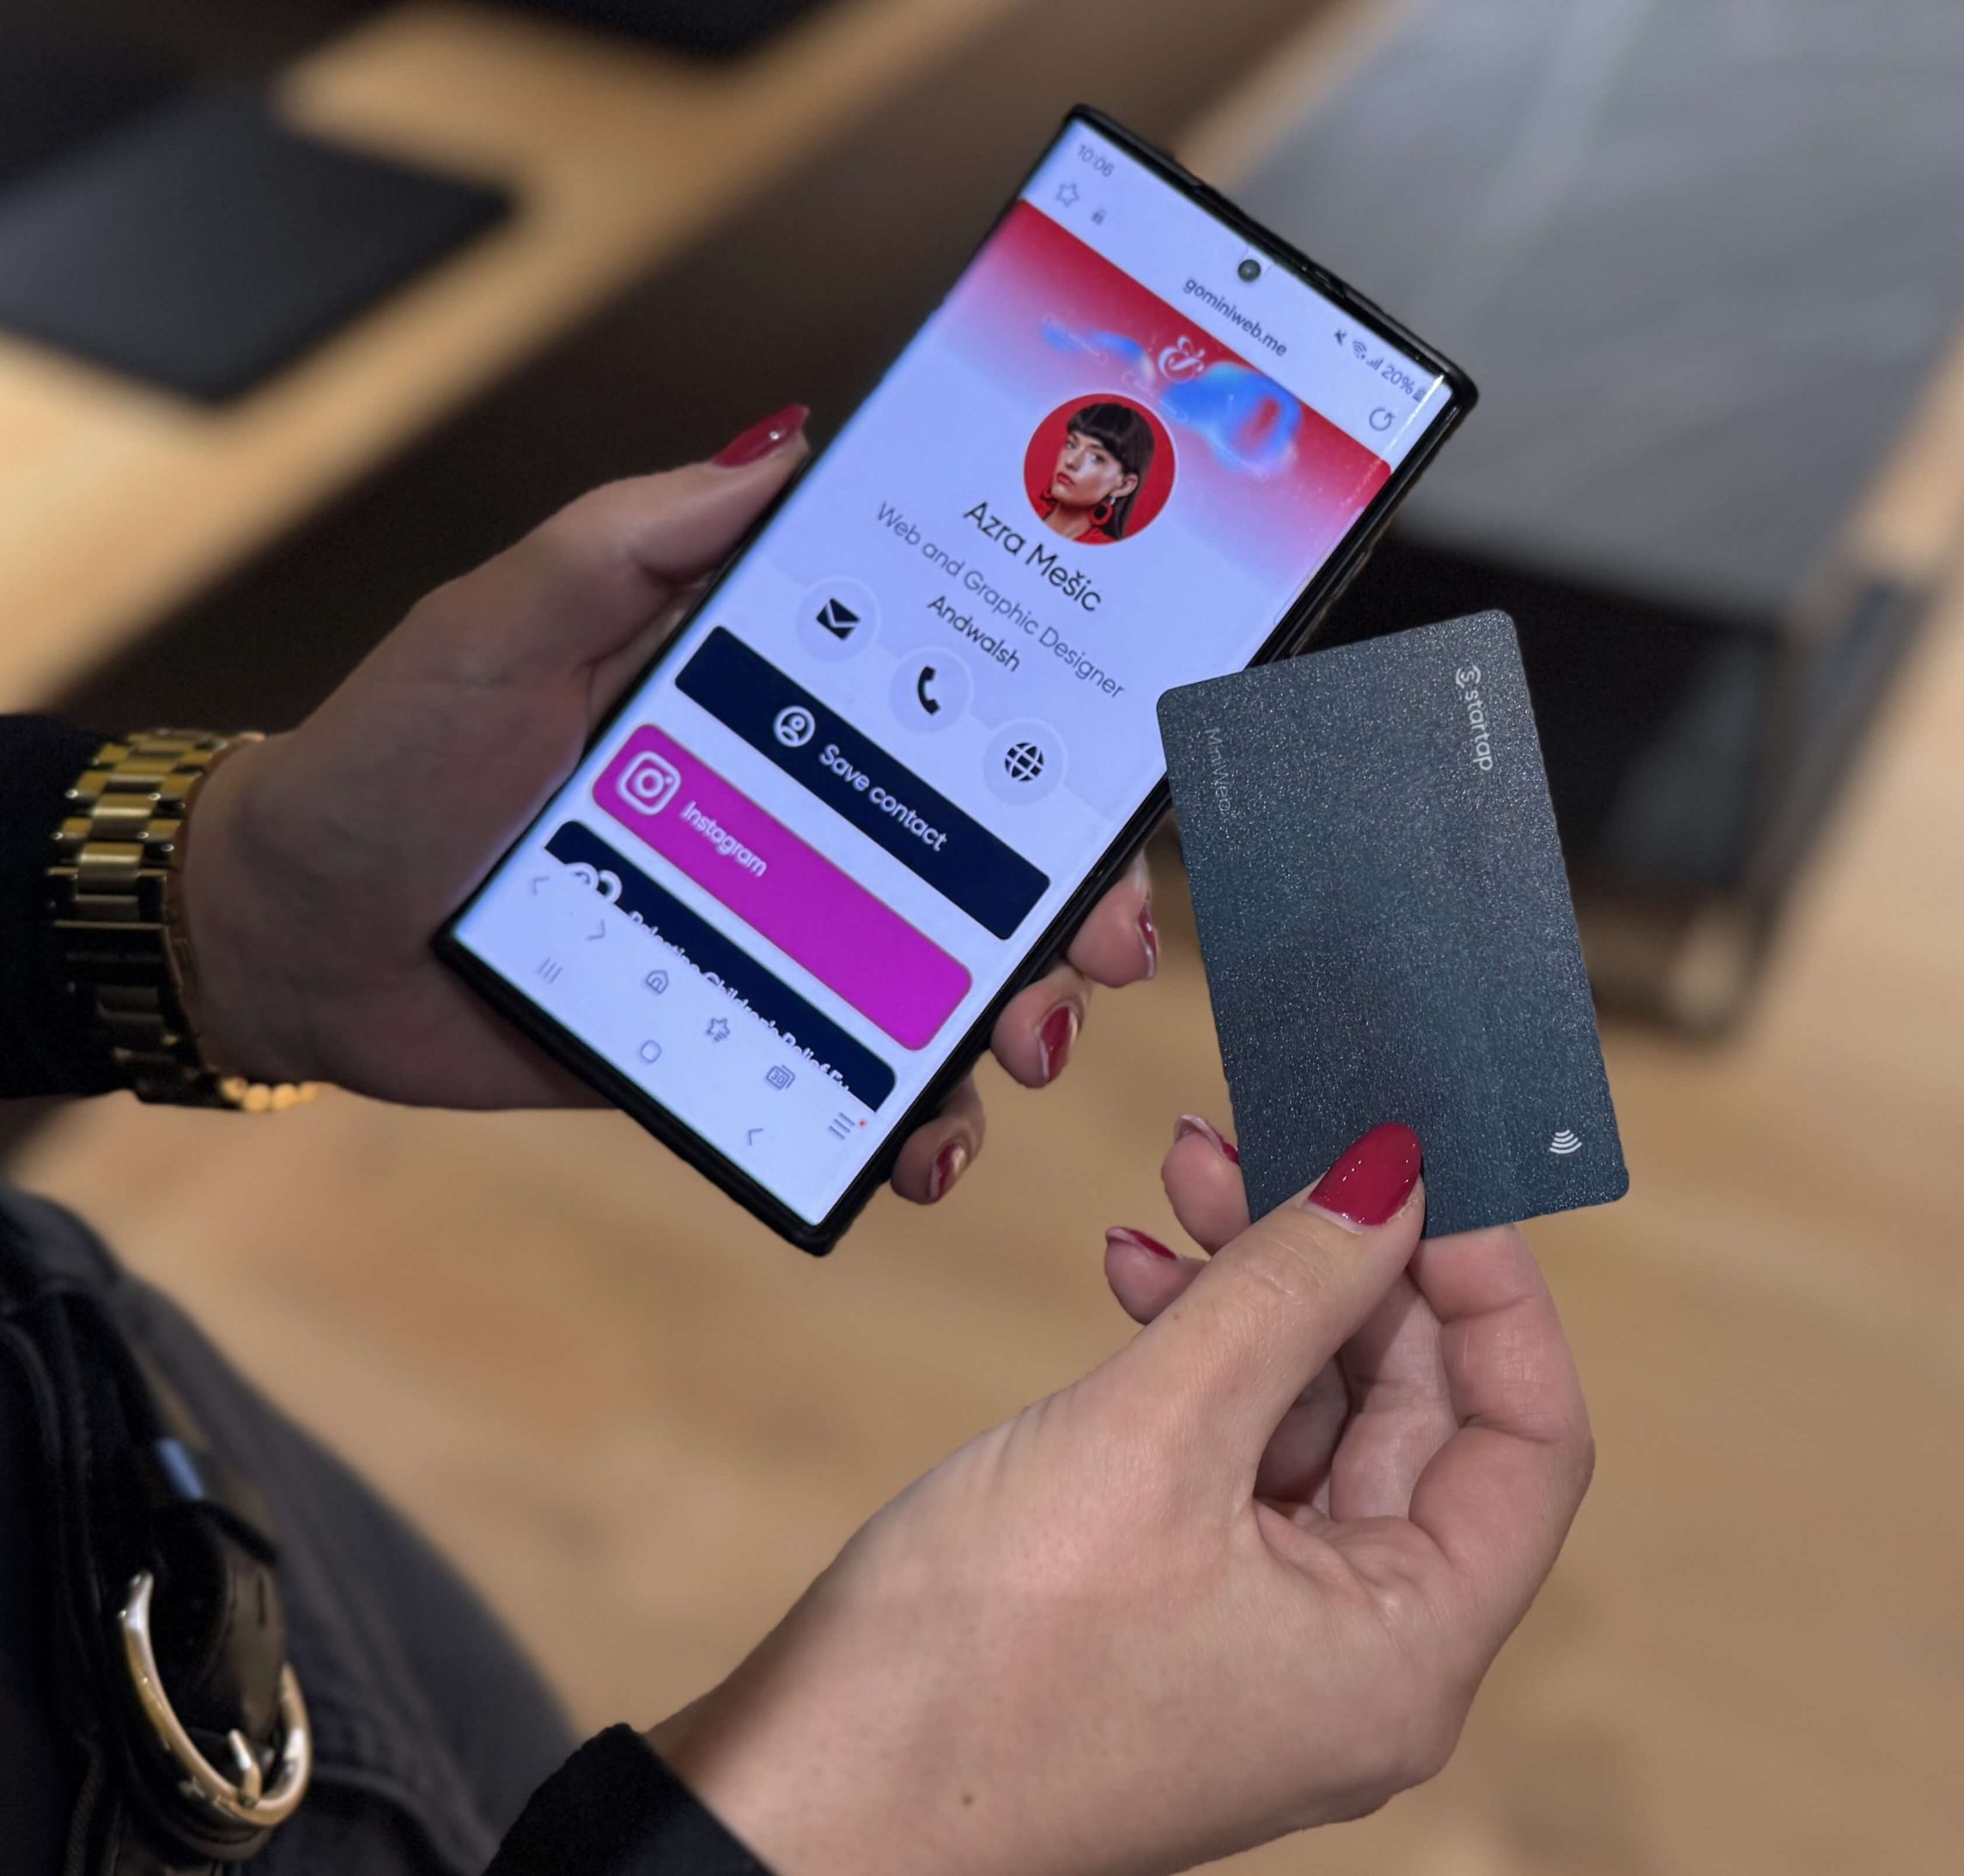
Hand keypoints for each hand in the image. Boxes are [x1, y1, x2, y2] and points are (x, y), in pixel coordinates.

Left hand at [179, 412, 1158, 1200]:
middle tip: (1102, 947)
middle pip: (980, 857)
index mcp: (769, 703)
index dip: (1053, 738)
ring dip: (1016, 1019)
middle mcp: (796, 817)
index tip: (1120, 773)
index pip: (946, 707)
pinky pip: (849, 1085)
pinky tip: (926, 1153)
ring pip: (941, 980)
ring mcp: (774, 935)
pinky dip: (910, 1128)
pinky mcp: (734, 1038)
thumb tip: (789, 441)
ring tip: (1022, 1052)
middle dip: (1073, 904)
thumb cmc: (389, 755)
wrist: (290, 937)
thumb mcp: (507, 618)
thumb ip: (638, 536)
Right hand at [653, 1120, 1591, 1875]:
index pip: (1529, 1436)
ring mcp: (1267, 1636)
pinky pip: (1233, 1454)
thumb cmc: (973, 1674)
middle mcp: (1360, 1654)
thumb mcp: (1152, 1435)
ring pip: (1313, 1418)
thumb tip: (1393, 1173)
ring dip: (1259, 1290)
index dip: (1487, 1285)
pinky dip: (1199, 1354)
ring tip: (1182, 1182)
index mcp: (1406, 1651)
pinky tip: (1136, 1278)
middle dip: (1342, 1261)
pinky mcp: (1180, 1609)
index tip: (1414, 1165)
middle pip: (1415, 1412)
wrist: (801, 1808)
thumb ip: (1288, 1289)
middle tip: (1262, 1142)